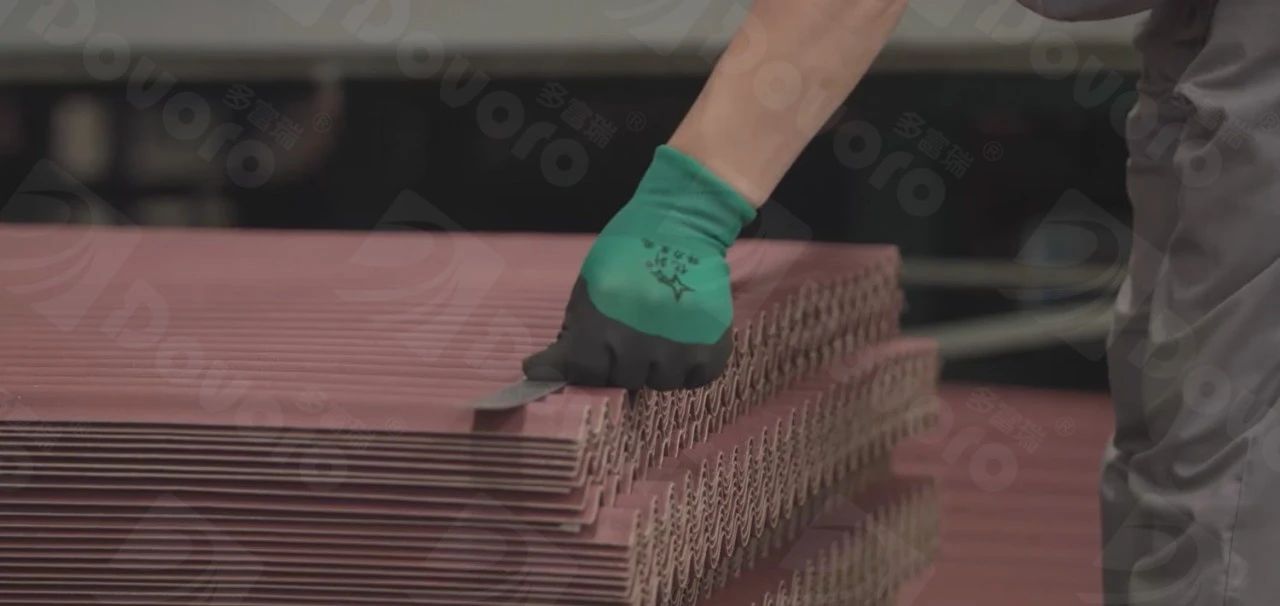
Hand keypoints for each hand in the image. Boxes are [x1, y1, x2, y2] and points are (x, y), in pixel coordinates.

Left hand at [523, 146, 756, 390]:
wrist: (681, 224)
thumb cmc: (626, 254)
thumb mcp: (587, 289)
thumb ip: (569, 335)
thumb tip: (538, 373)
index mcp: (599, 325)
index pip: (586, 374)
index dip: (590, 362)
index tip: (599, 348)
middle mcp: (637, 342)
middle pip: (625, 380)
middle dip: (624, 361)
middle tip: (634, 332)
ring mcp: (677, 348)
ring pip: (661, 383)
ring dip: (659, 364)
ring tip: (662, 332)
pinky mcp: (712, 347)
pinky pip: (697, 377)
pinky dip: (691, 365)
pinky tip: (686, 338)